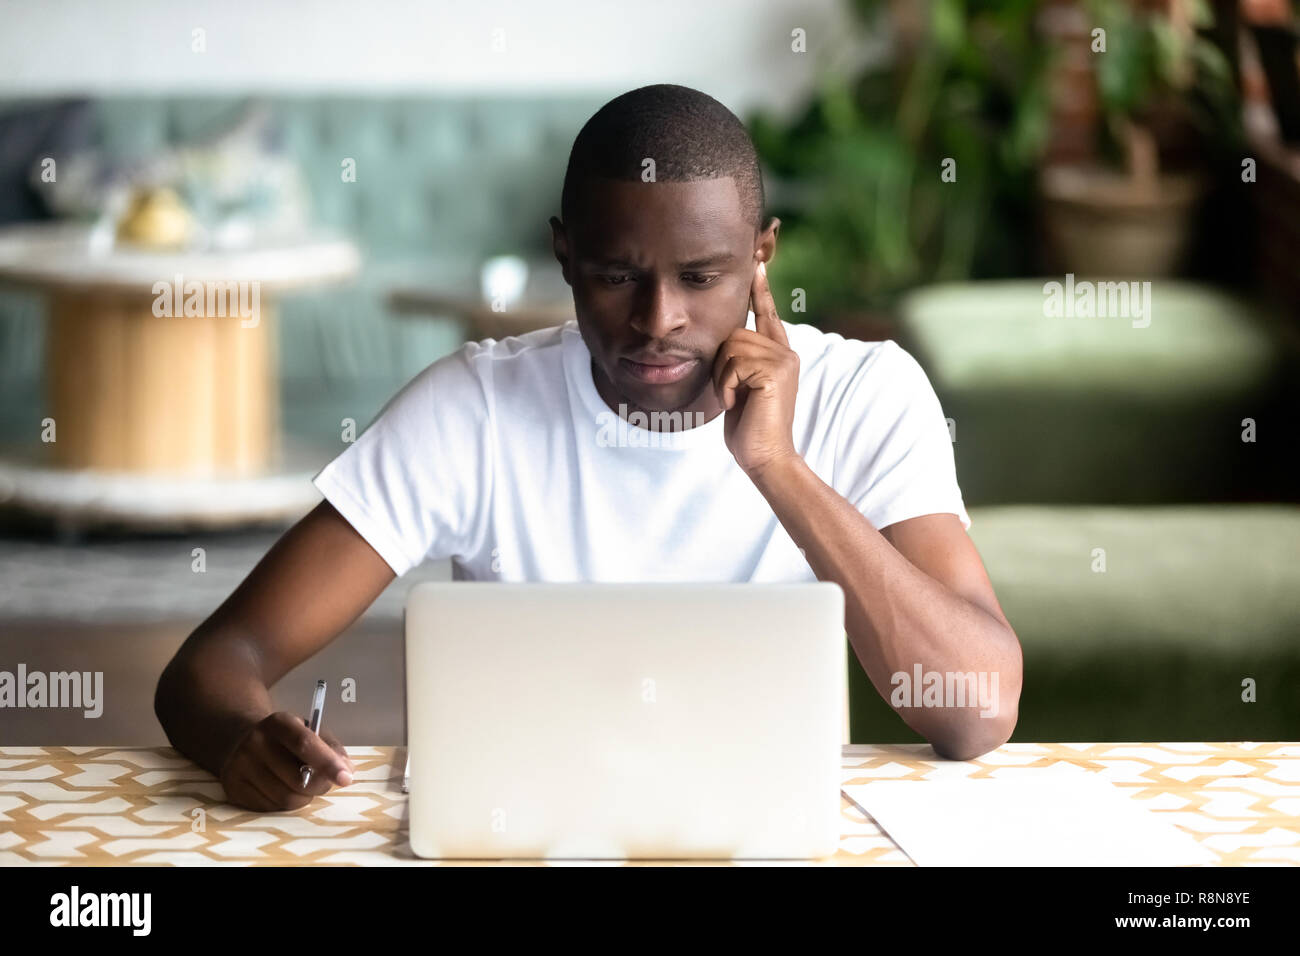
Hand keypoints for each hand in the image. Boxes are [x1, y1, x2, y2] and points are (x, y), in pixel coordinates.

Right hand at [219, 712, 354, 811]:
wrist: (239, 740)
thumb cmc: (285, 738)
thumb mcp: (309, 730)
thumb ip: (332, 748)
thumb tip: (347, 770)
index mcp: (278, 722)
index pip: (305, 744)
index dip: (328, 763)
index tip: (346, 778)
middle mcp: (255, 742)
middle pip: (298, 779)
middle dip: (319, 786)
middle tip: (323, 782)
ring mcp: (240, 767)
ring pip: (285, 799)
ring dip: (303, 798)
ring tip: (302, 785)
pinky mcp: (233, 789)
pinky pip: (270, 809)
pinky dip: (284, 804)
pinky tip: (282, 789)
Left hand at [713, 259, 800, 476]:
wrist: (765, 457)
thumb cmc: (748, 427)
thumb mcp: (740, 386)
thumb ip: (740, 360)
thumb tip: (727, 339)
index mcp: (778, 353)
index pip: (766, 313)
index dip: (760, 288)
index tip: (756, 261)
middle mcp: (785, 351)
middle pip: (734, 332)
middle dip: (721, 364)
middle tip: (732, 393)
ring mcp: (783, 359)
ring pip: (731, 346)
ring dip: (722, 377)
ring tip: (736, 399)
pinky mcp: (776, 370)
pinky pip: (733, 363)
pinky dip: (726, 386)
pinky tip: (737, 403)